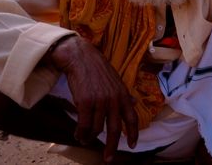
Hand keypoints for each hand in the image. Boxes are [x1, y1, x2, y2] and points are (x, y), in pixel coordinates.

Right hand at [47, 36, 138, 162]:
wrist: (80, 57)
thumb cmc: (97, 69)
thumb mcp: (116, 80)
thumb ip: (123, 93)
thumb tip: (133, 101)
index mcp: (123, 94)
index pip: (131, 118)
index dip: (133, 133)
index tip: (132, 145)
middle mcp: (114, 99)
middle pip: (114, 129)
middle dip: (112, 146)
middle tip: (108, 159)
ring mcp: (100, 101)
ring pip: (96, 129)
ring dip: (89, 137)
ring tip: (84, 139)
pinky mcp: (85, 102)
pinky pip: (83, 125)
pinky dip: (80, 133)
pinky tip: (78, 135)